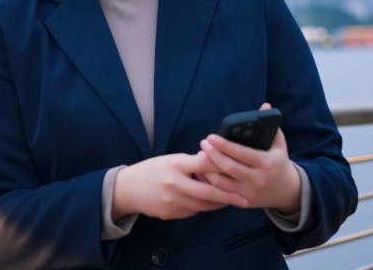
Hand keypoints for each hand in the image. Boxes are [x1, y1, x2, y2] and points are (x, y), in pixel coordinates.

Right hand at [112, 151, 248, 221]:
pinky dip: (202, 207)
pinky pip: (193, 211)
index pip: (204, 165)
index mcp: (175, 166)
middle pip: (208, 192)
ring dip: (218, 203)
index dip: (222, 167)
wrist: (128, 188)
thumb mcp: (170, 160)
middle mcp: (175, 184)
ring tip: (230, 200)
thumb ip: (191, 162)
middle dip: (228, 196)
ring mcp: (173, 201)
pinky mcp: (171, 214)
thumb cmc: (151, 170)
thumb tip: (213, 159)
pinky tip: (207, 203)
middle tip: (244, 199)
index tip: (237, 170)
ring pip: (203, 205)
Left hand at [199, 103, 300, 213]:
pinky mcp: (242, 202)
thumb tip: (264, 105)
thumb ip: (270, 126)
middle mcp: (257, 179)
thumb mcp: (279, 145)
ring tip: (201, 154)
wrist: (287, 193)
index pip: (242, 153)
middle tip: (203, 143)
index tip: (211, 136)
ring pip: (222, 183)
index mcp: (266, 163)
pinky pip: (222, 193)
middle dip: (213, 155)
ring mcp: (249, 193)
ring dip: (208, 169)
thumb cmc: (279, 163)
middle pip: (229, 167)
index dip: (224, 145)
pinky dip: (210, 182)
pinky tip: (202, 171)